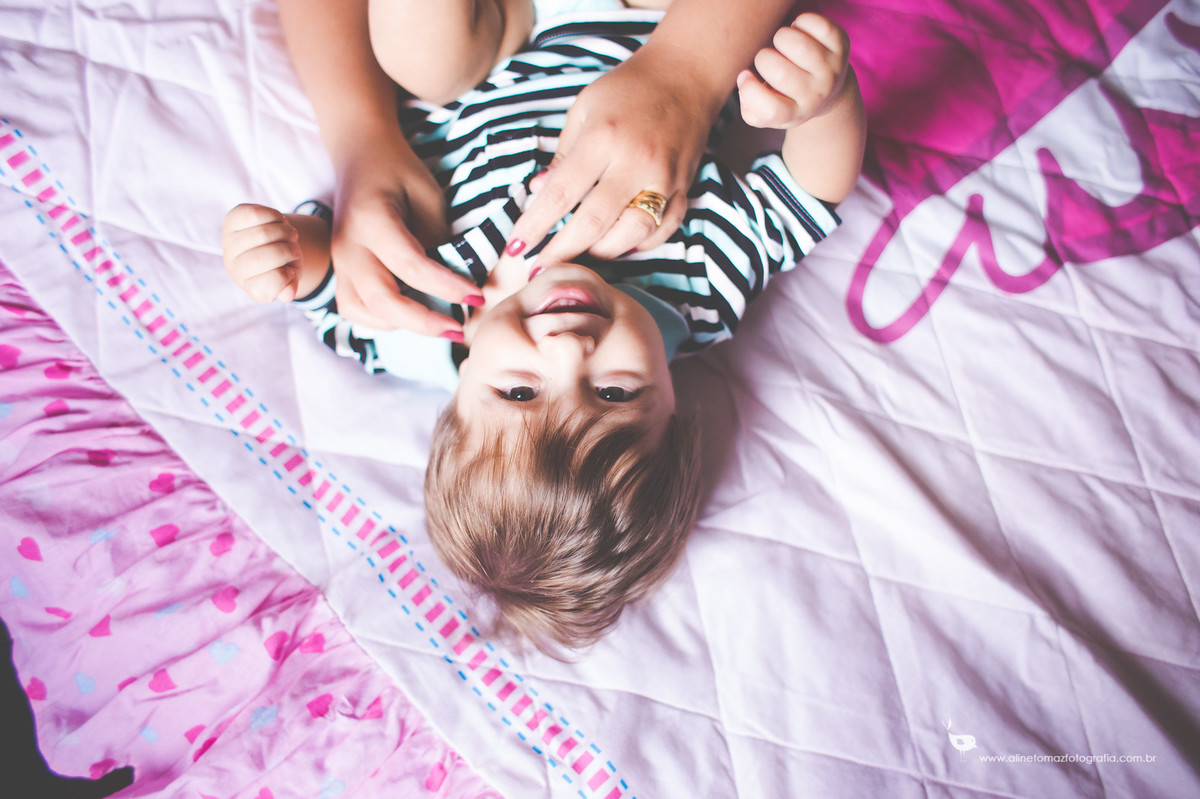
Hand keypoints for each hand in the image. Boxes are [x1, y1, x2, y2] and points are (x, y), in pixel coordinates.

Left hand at [222, 203, 303, 303]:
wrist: (270, 241)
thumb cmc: (283, 263)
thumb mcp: (291, 277)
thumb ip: (290, 286)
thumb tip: (288, 294)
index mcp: (250, 286)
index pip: (266, 286)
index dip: (286, 277)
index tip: (291, 272)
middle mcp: (234, 267)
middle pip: (258, 259)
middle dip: (286, 251)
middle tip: (294, 250)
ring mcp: (229, 242)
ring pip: (261, 234)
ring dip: (285, 232)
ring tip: (290, 235)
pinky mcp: (232, 220)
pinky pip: (254, 215)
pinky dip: (275, 216)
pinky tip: (279, 222)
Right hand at [327, 136, 481, 336]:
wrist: (361, 156)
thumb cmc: (400, 172)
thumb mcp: (428, 196)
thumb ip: (437, 239)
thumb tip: (453, 284)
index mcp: (371, 221)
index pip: (411, 266)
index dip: (446, 287)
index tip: (478, 296)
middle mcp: (348, 246)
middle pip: (382, 300)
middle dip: (424, 323)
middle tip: (459, 330)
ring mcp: (339, 262)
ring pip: (364, 311)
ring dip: (403, 324)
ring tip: (438, 322)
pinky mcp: (340, 271)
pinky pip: (355, 309)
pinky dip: (382, 320)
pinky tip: (410, 314)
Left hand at [504, 50, 716, 265]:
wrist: (685, 76)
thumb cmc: (627, 90)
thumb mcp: (584, 109)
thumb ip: (562, 155)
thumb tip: (537, 194)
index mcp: (603, 137)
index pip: (561, 192)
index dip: (535, 224)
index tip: (516, 248)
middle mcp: (635, 161)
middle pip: (594, 222)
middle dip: (563, 251)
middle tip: (540, 268)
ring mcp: (664, 178)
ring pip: (631, 234)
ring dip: (601, 252)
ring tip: (580, 256)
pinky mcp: (685, 188)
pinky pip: (662, 232)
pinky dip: (639, 245)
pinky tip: (618, 244)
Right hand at [737, 13, 850, 129]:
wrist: (829, 91)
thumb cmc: (787, 98)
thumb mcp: (768, 114)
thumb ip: (749, 106)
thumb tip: (745, 78)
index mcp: (796, 113)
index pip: (771, 109)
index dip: (749, 90)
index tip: (747, 76)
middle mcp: (816, 95)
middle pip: (779, 73)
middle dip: (762, 58)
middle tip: (768, 58)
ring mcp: (831, 70)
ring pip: (798, 45)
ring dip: (780, 37)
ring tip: (782, 43)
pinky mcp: (841, 46)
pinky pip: (817, 25)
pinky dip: (800, 22)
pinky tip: (798, 31)